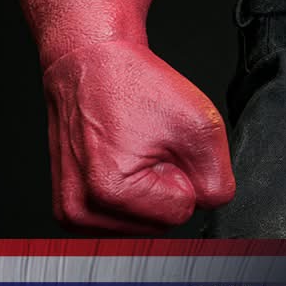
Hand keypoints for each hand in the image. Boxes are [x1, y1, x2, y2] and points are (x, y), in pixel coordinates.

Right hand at [42, 40, 236, 230]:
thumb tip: (209, 205)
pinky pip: (121, 218)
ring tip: (131, 148)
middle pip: (160, 223)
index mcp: (110, 192)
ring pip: (142, 223)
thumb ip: (217, 180)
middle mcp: (81, 210)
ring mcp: (70, 212)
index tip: (161, 142)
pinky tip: (117, 160)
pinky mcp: (67, 209)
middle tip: (147, 144)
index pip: (182, 211)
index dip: (183, 172)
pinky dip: (128, 193)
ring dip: (147, 189)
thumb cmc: (133, 84)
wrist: (89, 63)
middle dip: (165, 183)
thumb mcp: (199, 125)